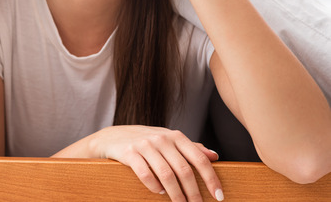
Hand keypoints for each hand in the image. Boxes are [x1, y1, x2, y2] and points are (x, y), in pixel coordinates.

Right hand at [55, 125, 222, 201]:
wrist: (112, 137)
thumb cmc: (145, 141)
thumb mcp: (168, 140)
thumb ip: (190, 148)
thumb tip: (214, 156)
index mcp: (175, 136)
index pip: (199, 158)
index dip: (211, 178)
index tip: (219, 196)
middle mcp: (161, 138)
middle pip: (184, 170)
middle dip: (193, 192)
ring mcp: (144, 145)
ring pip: (166, 174)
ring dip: (176, 194)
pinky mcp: (129, 153)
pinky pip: (146, 174)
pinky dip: (155, 187)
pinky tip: (159, 192)